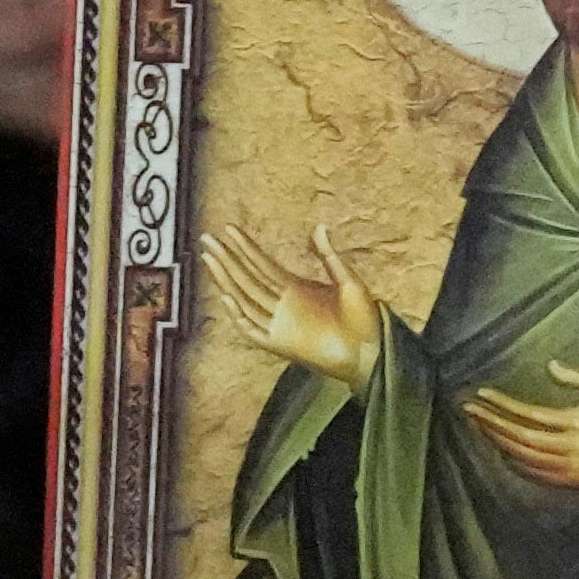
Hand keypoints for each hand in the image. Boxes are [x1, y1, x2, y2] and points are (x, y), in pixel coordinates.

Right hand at [210, 217, 383, 383]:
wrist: (371, 352)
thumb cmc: (363, 319)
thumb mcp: (348, 282)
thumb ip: (329, 256)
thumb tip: (319, 226)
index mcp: (295, 288)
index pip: (262, 264)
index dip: (245, 247)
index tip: (229, 229)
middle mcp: (282, 305)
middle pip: (247, 277)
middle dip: (227, 258)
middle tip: (207, 238)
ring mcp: (280, 324)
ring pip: (245, 298)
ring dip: (227, 279)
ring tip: (210, 258)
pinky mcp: (281, 344)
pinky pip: (253, 329)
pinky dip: (239, 314)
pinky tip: (227, 296)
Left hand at [475, 376, 578, 497]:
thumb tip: (551, 366)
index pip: (529, 415)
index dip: (501, 406)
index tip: (482, 395)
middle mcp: (572, 449)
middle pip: (518, 439)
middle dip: (490, 424)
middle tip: (469, 411)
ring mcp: (572, 470)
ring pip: (524, 460)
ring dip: (498, 444)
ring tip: (481, 428)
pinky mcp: (576, 484)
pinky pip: (537, 476)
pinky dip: (516, 465)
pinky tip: (505, 452)